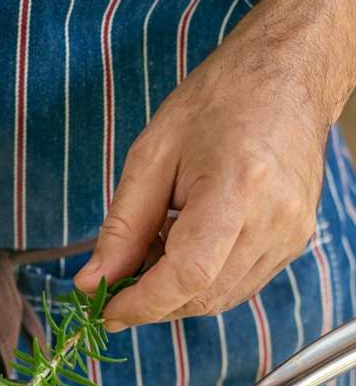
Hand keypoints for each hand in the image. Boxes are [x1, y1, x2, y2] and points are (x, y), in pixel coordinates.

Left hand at [75, 0, 355, 329]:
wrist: (290, 74)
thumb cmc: (221, 100)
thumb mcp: (152, 155)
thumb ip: (122, 228)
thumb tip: (93, 282)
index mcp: (238, 187)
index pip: (188, 275)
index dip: (142, 304)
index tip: (107, 310)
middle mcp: (273, 219)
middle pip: (202, 296)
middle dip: (151, 303)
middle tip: (118, 282)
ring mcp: (290, 236)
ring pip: (219, 300)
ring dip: (175, 294)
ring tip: (154, 250)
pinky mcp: (293, 243)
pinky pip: (237, 286)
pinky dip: (200, 283)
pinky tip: (183, 248)